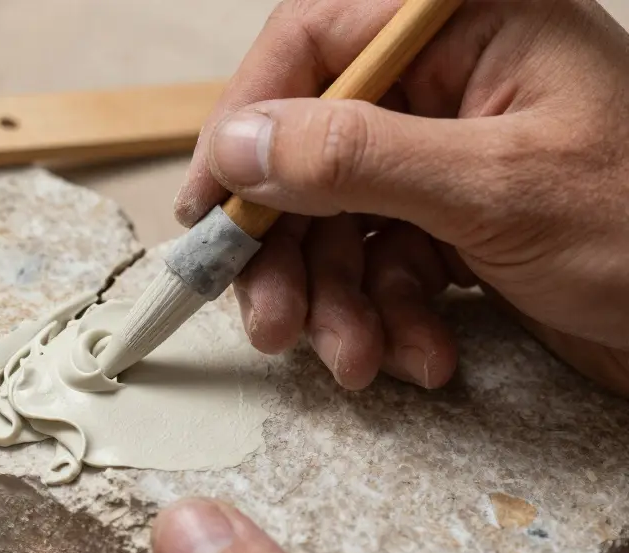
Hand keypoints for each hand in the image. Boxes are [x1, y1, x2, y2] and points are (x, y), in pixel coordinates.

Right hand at [174, 0, 628, 395]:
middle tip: (271, 322)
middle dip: (291, 247)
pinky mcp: (452, 214)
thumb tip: (239, 142)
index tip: (211, 208)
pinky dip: (384, 317)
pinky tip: (420, 356)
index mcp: (470, 23)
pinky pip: (378, 259)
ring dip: (336, 301)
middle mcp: (451, 77)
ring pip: (336, 216)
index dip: (244, 124)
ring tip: (358, 361)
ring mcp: (449, 150)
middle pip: (310, 145)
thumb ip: (357, 157)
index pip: (313, 43)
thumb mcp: (497, 190)